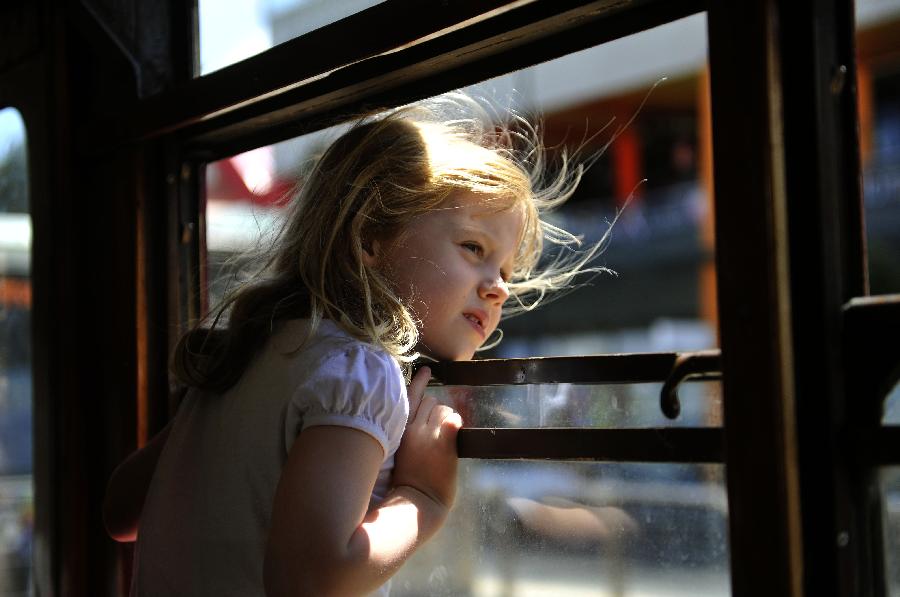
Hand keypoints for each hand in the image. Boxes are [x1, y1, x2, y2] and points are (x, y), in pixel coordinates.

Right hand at [392, 367, 461, 508]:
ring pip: (443, 409)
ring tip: (445, 438)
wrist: (416, 502)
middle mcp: (412, 428)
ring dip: (447, 418)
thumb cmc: (406, 483)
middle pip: (429, 401)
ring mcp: (429, 434)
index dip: (419, 382)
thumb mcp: (398, 453)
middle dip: (435, 411)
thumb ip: (407, 434)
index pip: (409, 398)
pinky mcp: (444, 442)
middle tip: (438, 431)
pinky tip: (454, 432)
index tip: (427, 369)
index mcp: (399, 431)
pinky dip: (456, 423)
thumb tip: (420, 419)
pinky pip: (453, 419)